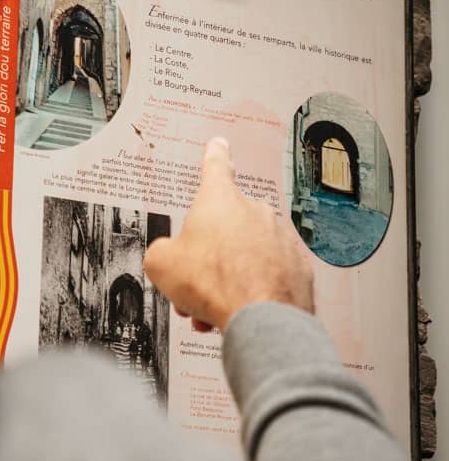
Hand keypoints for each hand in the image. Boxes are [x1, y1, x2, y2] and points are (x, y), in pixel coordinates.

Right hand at [143, 137, 314, 332]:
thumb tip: (168, 257)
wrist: (261, 316)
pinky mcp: (297, 265)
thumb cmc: (213, 283)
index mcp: (219, 200)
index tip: (219, 144)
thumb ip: (162, 252)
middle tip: (194, 284)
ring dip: (227, 279)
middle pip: (225, 229)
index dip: (214, 155)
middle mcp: (254, 211)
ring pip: (246, 256)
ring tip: (213, 307)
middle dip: (208, 257)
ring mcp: (280, 237)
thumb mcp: (161, 264)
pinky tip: (240, 311)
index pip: (215, 167)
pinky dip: (254, 291)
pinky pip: (269, 274)